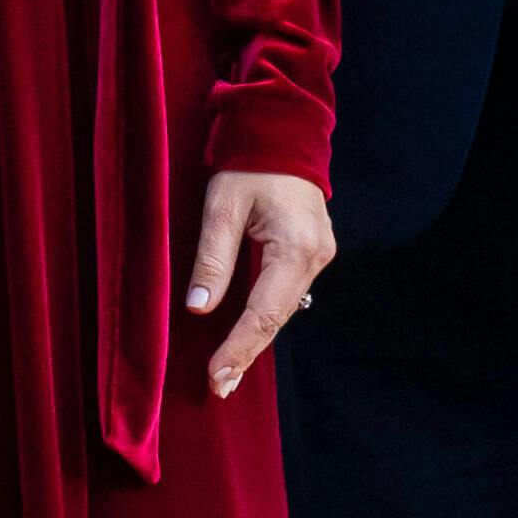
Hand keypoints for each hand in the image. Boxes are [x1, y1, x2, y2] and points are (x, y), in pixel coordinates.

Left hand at [189, 168, 335, 401]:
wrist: (284, 129)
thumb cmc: (249, 161)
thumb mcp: (222, 206)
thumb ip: (212, 259)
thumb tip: (198, 309)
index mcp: (296, 247)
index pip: (264, 312)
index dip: (239, 347)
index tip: (216, 377)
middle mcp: (316, 257)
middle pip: (278, 318)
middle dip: (247, 353)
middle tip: (219, 388)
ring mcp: (319, 255)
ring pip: (283, 309)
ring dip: (256, 339)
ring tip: (227, 372)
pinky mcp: (312, 251)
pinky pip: (286, 294)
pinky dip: (265, 317)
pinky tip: (246, 337)